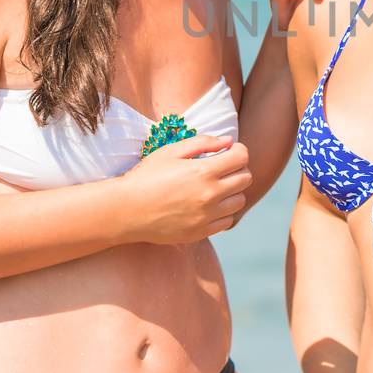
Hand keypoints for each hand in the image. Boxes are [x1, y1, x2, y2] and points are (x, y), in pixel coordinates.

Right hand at [110, 133, 251, 243]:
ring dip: (232, 192)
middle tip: (222, 168)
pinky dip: (223, 212)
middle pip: (246, 179)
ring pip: (239, 201)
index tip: (229, 151)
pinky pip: (227, 221)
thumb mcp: (170, 152)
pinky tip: (207, 205)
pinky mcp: (201, 232)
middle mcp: (210, 195)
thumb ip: (202, 143)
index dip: (238, 150)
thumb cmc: (146, 177)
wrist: (126, 210)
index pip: (242, 157)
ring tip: (214, 187)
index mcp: (203, 172)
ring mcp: (206, 216)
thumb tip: (228, 140)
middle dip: (238, 169)